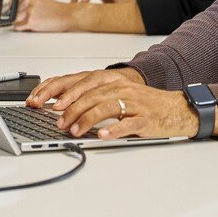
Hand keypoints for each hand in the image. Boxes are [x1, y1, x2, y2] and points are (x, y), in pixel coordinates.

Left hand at [13, 0, 77, 31]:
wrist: (66, 15)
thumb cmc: (55, 10)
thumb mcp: (39, 1)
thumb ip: (26, 3)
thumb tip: (11, 7)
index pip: (12, 2)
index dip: (15, 10)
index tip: (19, 13)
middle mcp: (27, 1)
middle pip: (12, 11)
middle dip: (18, 16)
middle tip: (30, 18)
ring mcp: (28, 11)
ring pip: (13, 19)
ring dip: (21, 22)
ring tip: (32, 21)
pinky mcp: (30, 21)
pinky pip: (17, 27)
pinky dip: (23, 28)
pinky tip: (32, 26)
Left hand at [27, 68, 198, 139]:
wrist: (176, 108)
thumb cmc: (143, 103)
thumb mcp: (117, 94)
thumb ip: (92, 97)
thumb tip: (60, 105)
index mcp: (112, 80)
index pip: (81, 81)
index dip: (60, 90)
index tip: (41, 100)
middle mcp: (121, 87)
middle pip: (91, 94)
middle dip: (70, 107)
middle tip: (57, 121)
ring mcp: (134, 102)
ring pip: (106, 107)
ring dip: (87, 119)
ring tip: (75, 131)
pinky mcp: (144, 118)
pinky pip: (127, 123)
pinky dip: (113, 130)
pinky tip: (102, 136)